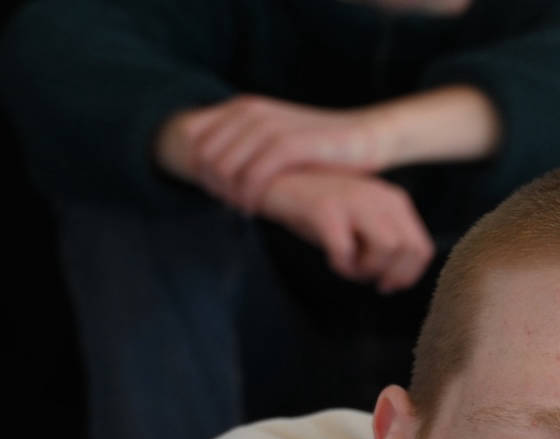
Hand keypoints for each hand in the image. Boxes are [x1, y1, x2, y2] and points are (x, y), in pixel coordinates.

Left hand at [160, 97, 396, 213]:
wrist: (365, 137)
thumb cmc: (321, 147)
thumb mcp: (277, 138)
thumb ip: (246, 145)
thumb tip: (213, 168)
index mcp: (245, 107)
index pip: (193, 135)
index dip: (195, 167)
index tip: (215, 190)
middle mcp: (252, 112)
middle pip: (204, 155)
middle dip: (211, 185)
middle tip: (228, 205)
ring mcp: (270, 127)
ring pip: (224, 166)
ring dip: (227, 194)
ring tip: (241, 209)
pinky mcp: (291, 145)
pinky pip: (253, 175)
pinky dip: (248, 196)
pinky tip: (255, 209)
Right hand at [254, 169, 435, 293]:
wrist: (274, 183)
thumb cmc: (317, 210)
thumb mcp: (359, 222)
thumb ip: (383, 242)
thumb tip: (396, 281)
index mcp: (393, 200)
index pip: (421, 249)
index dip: (406, 275)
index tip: (385, 285)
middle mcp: (379, 196)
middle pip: (408, 251)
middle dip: (388, 274)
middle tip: (363, 276)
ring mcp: (353, 200)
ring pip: (387, 249)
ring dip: (366, 269)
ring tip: (346, 265)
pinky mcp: (326, 208)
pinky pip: (347, 250)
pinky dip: (341, 264)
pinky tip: (330, 259)